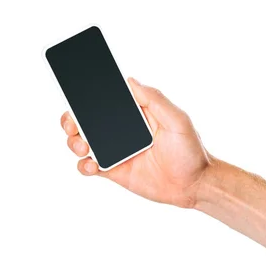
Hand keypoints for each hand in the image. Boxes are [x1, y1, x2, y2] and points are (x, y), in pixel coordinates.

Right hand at [60, 78, 211, 207]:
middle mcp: (123, 130)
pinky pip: (90, 167)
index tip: (74, 90)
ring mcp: (117, 151)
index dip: (88, 95)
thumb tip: (130, 80)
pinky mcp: (115, 172)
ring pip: (83, 142)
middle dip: (72, 119)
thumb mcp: (177, 119)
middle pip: (87, 120)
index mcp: (136, 113)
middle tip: (71, 123)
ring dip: (74, 142)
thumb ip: (154, 100)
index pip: (107, 99)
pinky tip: (92, 165)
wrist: (194, 185)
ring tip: (82, 146)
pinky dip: (83, 165)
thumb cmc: (191, 150)